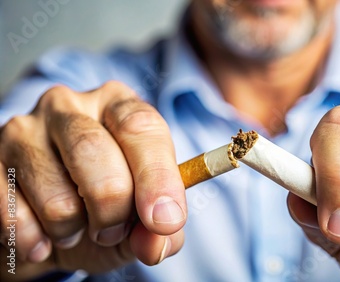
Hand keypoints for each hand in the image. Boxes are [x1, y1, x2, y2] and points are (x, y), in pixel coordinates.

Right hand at [0, 81, 185, 279]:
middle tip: (112, 231)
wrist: (49, 223)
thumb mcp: (141, 217)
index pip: (140, 126)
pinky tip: (44, 237)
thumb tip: (158, 241)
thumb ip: (160, 229)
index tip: (164, 220)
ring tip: (76, 226)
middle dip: (111, 208)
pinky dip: (35, 238)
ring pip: (55, 194)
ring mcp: (24, 129)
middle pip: (93, 151)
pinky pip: (11, 211)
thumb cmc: (104, 208)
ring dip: (72, 228)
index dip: (157, 177)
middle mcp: (69, 106)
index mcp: (116, 105)